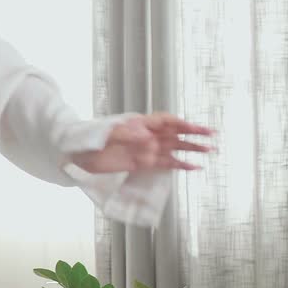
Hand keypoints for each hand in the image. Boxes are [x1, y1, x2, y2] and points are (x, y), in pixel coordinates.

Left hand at [71, 113, 215, 174]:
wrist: (75, 153)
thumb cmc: (89, 138)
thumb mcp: (105, 134)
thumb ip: (126, 134)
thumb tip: (146, 136)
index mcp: (138, 124)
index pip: (164, 120)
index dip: (179, 123)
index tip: (192, 127)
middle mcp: (145, 135)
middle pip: (174, 133)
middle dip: (193, 134)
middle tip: (212, 136)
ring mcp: (145, 149)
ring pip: (173, 148)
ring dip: (191, 149)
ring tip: (209, 151)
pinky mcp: (141, 163)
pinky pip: (164, 163)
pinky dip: (179, 165)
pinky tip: (193, 167)